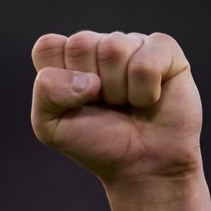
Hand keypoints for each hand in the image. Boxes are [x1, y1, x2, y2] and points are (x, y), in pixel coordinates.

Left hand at [30, 32, 200, 187]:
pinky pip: (146, 62)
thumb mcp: (51, 127)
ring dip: (118, 91)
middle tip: (104, 105)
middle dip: (88, 87)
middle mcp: (99, 46)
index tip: (73, 103)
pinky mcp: (164, 50)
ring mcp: (132, 44)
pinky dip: (145, 92)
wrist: (141, 167)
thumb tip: (88, 79)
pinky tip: (149, 100)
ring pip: (113, 49)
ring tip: (126, 104)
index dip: (57, 79)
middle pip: (80, 44)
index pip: (48, 46)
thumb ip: (46, 92)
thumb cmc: (97, 144)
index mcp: (68, 60)